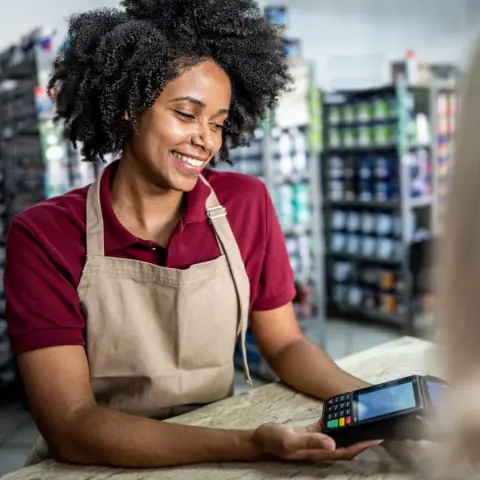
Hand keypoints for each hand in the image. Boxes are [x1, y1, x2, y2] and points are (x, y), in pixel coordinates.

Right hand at [252, 420, 380, 461]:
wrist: (259, 439)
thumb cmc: (273, 440)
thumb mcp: (290, 439)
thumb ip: (311, 440)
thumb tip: (333, 442)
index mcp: (317, 452)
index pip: (346, 451)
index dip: (362, 446)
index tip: (377, 438)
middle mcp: (319, 448)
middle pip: (346, 446)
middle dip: (362, 440)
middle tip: (375, 427)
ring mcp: (314, 442)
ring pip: (338, 437)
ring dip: (350, 430)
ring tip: (361, 420)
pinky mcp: (308, 434)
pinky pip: (326, 429)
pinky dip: (334, 422)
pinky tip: (337, 414)